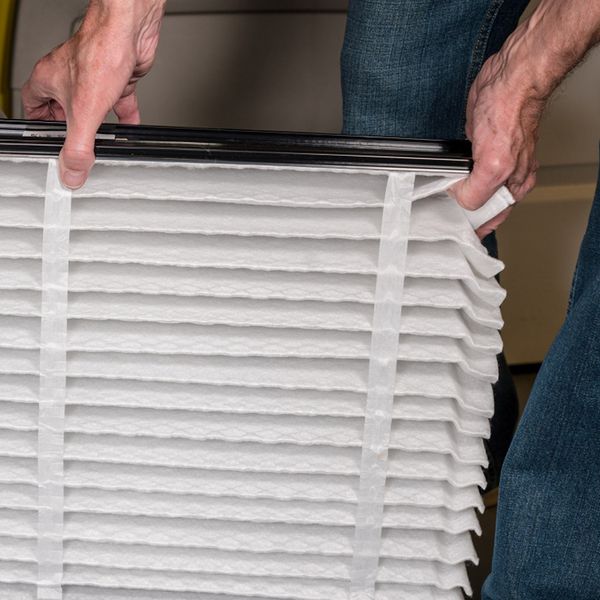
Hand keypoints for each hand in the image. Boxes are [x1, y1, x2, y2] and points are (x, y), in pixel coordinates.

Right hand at [22, 0, 164, 188]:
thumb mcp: (84, 113)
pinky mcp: (117, 77)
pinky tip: (129, 127)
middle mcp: (68, 76)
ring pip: (91, 105)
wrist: (129, 32)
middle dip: (70, 129)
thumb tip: (71, 172)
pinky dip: (124, 116)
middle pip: (62, 108)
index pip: (32, 106)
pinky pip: (118, 101)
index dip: (38, 126)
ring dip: (97, 124)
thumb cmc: (100, 54)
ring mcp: (94, 76)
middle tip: (76, 147)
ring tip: (101, 142)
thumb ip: (77, 147)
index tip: (46, 142)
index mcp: (49, 80)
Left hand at [451, 45, 544, 237]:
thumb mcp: (494, 165)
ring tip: (435, 199)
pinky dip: (449, 175)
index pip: (488, 218)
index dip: (469, 223)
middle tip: (437, 214)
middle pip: (476, 207)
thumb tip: (460, 201)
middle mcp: (503, 177)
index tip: (449, 225)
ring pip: (467, 189)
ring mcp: (490, 162)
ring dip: (451, 194)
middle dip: (458, 212)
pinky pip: (461, 170)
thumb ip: (477, 191)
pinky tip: (440, 178)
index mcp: (512, 185)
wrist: (509, 80)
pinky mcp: (478, 148)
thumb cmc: (510, 112)